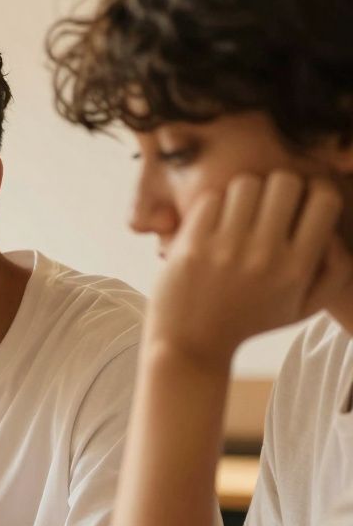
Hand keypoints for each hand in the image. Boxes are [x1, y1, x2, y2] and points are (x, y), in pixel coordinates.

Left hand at [150, 171, 350, 364]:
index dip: (316, 192)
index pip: (324, 200)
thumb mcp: (304, 308)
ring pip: (246, 183)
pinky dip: (215, 204)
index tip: (302, 202)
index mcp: (296, 269)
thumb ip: (335, 271)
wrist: (190, 344)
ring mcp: (225, 249)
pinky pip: (211, 198)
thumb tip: (333, 231)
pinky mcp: (191, 245)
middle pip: (285, 181)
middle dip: (279, 186)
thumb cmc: (250, 321)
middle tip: (268, 203)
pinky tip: (215, 221)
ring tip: (240, 211)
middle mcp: (264, 256)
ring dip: (245, 192)